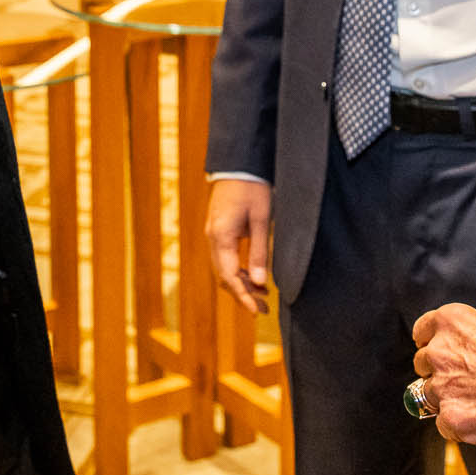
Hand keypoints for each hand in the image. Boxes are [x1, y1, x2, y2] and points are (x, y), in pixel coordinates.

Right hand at [206, 179, 272, 314]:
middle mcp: (212, 238)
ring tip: (261, 295)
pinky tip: (253, 276)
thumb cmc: (252, 188)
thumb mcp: (261, 219)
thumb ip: (259, 252)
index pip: (230, 276)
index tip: (256, 311)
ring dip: (241, 283)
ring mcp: (213, 233)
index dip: (243, 296)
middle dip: (242, 294)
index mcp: (221, 236)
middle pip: (224, 276)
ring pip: (223, 269)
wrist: (240, 164)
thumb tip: (261, 283)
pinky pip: (225, 258)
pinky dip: (238, 270)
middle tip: (263, 308)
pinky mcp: (218, 229)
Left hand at [409, 303, 475, 459]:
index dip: (430, 340)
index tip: (435, 347)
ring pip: (428, 395)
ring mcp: (445, 389)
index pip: (424, 329)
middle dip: (439, 370)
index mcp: (455, 322)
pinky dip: (458, 424)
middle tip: (464, 379)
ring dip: (447, 398)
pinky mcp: (453, 421)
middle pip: (422, 363)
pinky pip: (443, 423)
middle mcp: (442, 352)